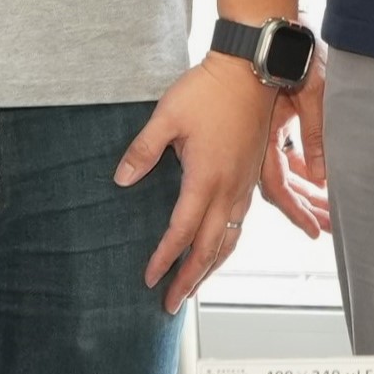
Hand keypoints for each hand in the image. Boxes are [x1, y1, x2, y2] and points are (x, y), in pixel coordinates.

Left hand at [120, 57, 275, 312]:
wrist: (251, 69)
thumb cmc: (209, 90)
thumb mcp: (166, 116)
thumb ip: (143, 151)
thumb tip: (121, 180)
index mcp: (206, 178)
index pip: (182, 232)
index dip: (164, 259)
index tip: (148, 279)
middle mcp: (230, 188)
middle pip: (210, 248)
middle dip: (190, 280)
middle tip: (172, 304)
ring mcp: (244, 184)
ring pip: (230, 239)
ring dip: (211, 267)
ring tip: (194, 286)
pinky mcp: (252, 175)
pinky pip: (241, 222)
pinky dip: (227, 244)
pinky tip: (218, 247)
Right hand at [261, 66, 330, 238]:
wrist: (273, 28)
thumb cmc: (293, 54)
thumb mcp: (314, 93)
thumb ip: (317, 135)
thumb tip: (322, 176)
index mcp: (263, 134)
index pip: (277, 185)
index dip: (295, 210)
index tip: (314, 229)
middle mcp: (259, 139)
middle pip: (281, 185)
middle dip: (305, 207)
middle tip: (329, 224)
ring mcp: (264, 133)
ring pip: (284, 173)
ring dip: (305, 192)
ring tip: (329, 210)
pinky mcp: (272, 125)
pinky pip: (286, 157)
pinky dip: (302, 171)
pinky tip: (317, 182)